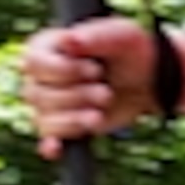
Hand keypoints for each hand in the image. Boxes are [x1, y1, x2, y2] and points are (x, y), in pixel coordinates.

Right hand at [20, 15, 163, 154]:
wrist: (150, 80)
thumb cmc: (131, 51)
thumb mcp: (119, 35)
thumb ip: (94, 36)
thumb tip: (68, 40)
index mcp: (47, 47)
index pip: (35, 63)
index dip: (63, 70)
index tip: (95, 71)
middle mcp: (40, 76)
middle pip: (39, 94)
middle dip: (77, 96)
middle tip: (106, 92)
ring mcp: (49, 103)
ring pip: (45, 119)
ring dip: (76, 118)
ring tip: (101, 111)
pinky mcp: (63, 126)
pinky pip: (47, 139)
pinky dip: (51, 145)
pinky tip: (57, 148)